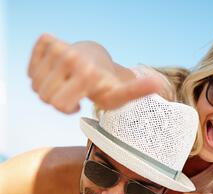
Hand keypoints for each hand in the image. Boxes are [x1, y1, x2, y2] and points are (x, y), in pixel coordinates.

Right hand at [28, 34, 163, 113]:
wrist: (97, 58)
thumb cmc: (106, 84)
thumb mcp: (120, 95)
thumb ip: (136, 92)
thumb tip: (159, 85)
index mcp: (86, 72)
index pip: (58, 105)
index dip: (66, 109)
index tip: (79, 104)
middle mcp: (69, 56)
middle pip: (46, 97)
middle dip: (57, 101)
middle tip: (73, 95)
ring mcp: (56, 47)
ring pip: (36, 85)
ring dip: (48, 90)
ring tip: (66, 85)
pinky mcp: (45, 41)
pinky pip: (30, 70)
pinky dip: (39, 76)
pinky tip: (57, 75)